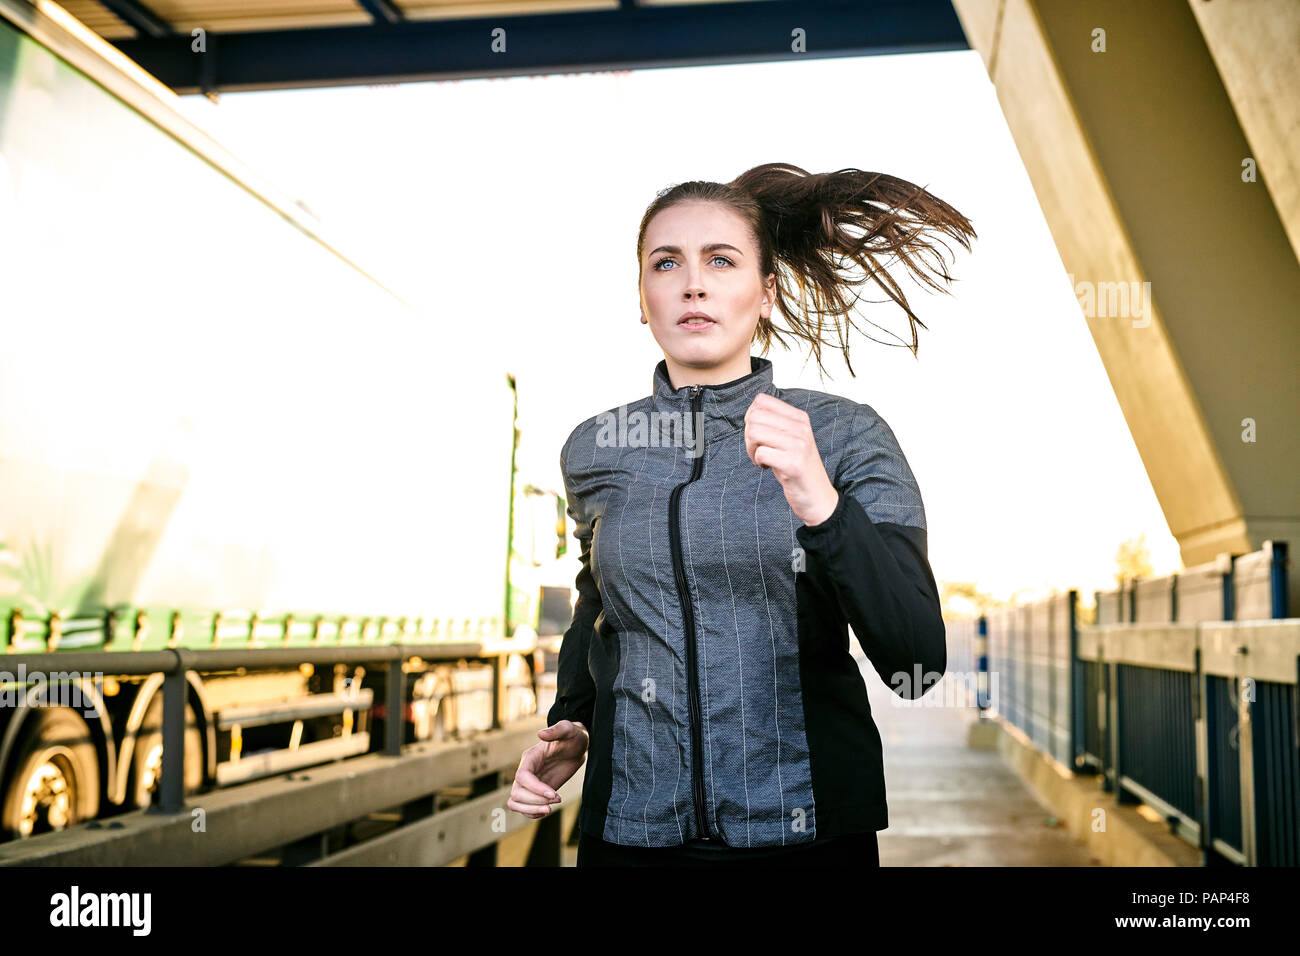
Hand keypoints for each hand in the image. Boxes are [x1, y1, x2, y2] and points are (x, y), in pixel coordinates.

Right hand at [508, 719, 588, 818]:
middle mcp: (526, 770)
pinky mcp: (536, 792)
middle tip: (556, 800)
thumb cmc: (572, 736)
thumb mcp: (568, 729)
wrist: (576, 746)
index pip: (522, 777)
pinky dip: (533, 813)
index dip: (535, 789)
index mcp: (530, 757)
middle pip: (516, 793)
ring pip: (515, 802)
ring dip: (531, 810)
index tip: (554, 794)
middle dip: (535, 801)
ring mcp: (529, 783)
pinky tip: (548, 809)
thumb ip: (556, 730)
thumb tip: (540, 734)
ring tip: (550, 809)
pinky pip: (524, 808)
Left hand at [743, 393, 839, 525]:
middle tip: (757, 449)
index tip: (758, 433)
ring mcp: (798, 445)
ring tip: (761, 458)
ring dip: (751, 449)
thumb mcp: (791, 438)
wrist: (817, 496)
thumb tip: (750, 412)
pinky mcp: (793, 464)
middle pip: (754, 417)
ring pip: (754, 433)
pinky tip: (766, 467)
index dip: (751, 417)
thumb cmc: (797, 466)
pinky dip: (757, 461)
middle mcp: (801, 428)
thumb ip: (775, 423)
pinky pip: (760, 453)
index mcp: (800, 418)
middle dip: (748, 435)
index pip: (762, 401)